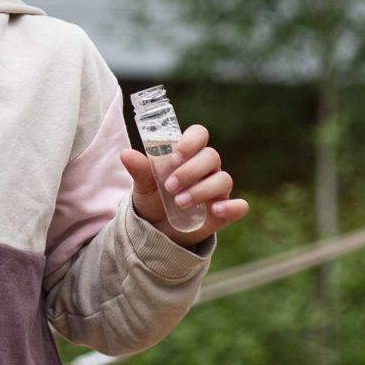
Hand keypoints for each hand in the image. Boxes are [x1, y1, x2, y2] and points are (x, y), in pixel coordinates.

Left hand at [119, 125, 248, 247]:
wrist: (157, 230)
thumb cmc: (153, 198)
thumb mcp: (143, 184)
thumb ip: (139, 169)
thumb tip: (125, 154)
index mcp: (188, 154)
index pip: (199, 134)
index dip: (190, 142)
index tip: (174, 157)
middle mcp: (206, 168)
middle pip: (211, 157)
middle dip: (190, 170)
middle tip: (169, 186)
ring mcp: (217, 189)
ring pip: (223, 179)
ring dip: (202, 190)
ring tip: (179, 202)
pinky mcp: (224, 212)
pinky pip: (239, 206)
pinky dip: (232, 207)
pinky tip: (216, 210)